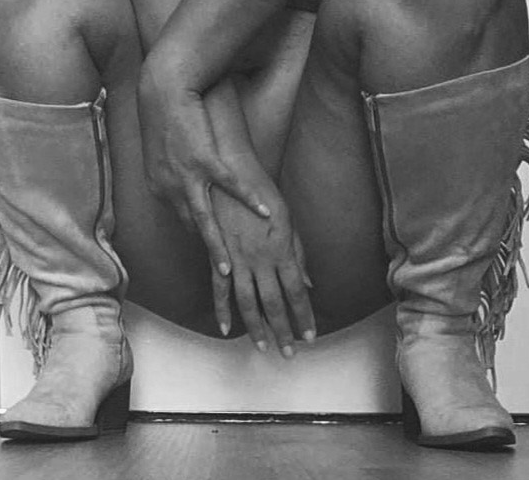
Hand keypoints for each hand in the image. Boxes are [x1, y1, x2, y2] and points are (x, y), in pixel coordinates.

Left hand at [137, 60, 269, 274]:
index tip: (214, 254)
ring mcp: (187, 176)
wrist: (165, 89)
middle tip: (222, 278)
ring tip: (229, 269)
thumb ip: (169, 172)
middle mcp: (170, 188)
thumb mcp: (160, 150)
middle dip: (207, 252)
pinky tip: (265, 213)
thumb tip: (182, 184)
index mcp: (159, 187)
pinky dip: (248, 201)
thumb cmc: (164, 115)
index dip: (201, 238)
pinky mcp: (204, 160)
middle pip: (192, 228)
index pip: (183, 221)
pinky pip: (230, 186)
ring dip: (217, 246)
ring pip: (204, 220)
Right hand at [210, 169, 315, 357]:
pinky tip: (225, 328)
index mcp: (282, 250)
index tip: (310, 335)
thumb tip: (308, 283)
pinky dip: (221, 310)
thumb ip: (297, 252)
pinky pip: (219, 288)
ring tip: (264, 347)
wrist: (231, 174)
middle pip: (274, 303)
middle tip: (290, 352)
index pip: (297, 292)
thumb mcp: (287, 218)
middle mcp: (260, 259)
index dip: (303, 316)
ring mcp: (238, 259)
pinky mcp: (218, 256)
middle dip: (283, 330)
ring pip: (248, 301)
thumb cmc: (263, 193)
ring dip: (257, 327)